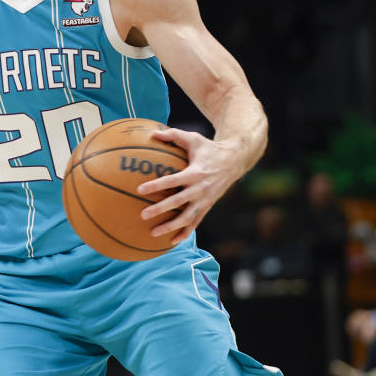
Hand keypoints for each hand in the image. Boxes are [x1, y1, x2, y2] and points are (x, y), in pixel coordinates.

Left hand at [136, 128, 242, 244]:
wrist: (234, 161)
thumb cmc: (209, 148)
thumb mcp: (193, 138)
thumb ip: (172, 135)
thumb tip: (151, 133)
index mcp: (195, 173)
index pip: (173, 180)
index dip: (157, 185)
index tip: (140, 190)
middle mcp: (201, 189)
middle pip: (178, 202)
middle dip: (160, 209)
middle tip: (143, 215)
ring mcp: (205, 200)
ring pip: (187, 218)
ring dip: (170, 227)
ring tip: (152, 233)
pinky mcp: (208, 207)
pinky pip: (195, 223)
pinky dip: (184, 233)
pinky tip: (172, 242)